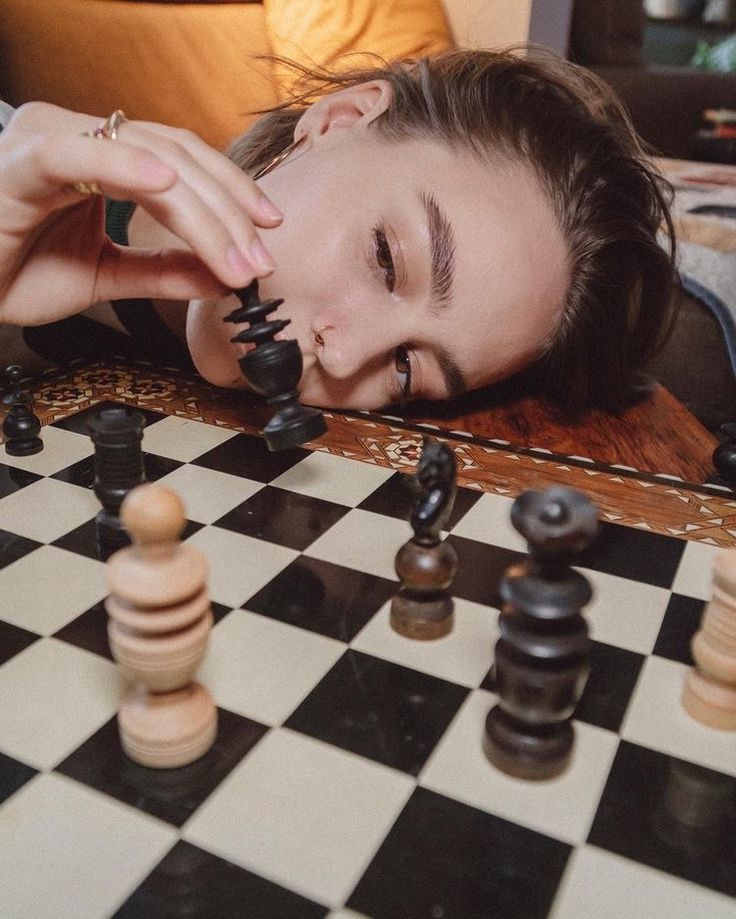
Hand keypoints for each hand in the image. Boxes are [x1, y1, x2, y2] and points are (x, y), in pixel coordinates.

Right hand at [0, 102, 281, 324]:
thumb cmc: (15, 269)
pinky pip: (81, 154)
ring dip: (201, 210)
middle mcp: (80, 138)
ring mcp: (52, 141)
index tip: (268, 232)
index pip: (182, 161)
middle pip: (177, 158)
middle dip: (228, 211)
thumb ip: (164, 271)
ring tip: (235, 252)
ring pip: (147, 157)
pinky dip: (126, 165)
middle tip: (259, 259)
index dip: (231, 193)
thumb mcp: (107, 275)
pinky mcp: (24, 160)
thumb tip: (225, 276)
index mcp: (101, 157)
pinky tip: (167, 187)